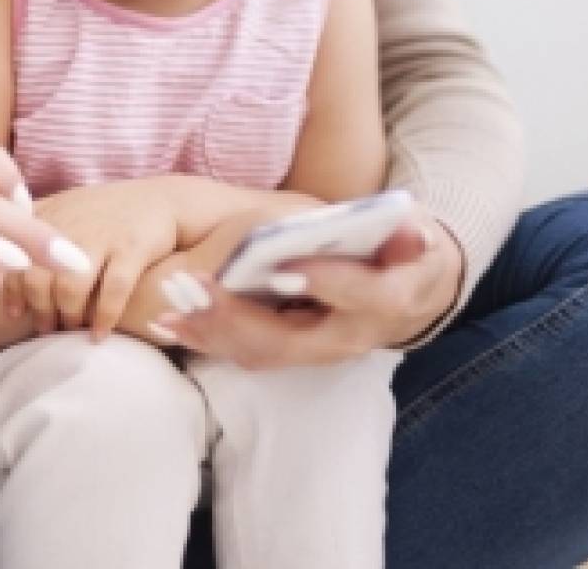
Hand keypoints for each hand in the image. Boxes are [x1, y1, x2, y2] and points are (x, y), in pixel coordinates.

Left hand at [1, 178, 184, 338]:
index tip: (17, 314)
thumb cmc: (108, 213)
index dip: (13, 292)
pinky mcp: (133, 247)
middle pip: (38, 278)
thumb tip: (0, 264)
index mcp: (51, 214)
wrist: (163, 200)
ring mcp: (103, 235)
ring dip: (69, 317)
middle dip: (40, 311)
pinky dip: (104, 318)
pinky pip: (113, 291)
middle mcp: (72, 223)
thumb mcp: (68, 208)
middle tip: (47, 330)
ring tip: (73, 330)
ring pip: (70, 287)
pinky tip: (101, 334)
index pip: (15, 258)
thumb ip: (35, 228)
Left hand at [148, 207, 464, 368]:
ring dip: (212, 332)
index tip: (284, 266)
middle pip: (289, 339)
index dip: (324, 282)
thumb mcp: (417, 234)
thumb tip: (415, 235)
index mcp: (383, 302)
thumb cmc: (405, 250)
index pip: (356, 294)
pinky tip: (170, 321)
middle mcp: (346, 337)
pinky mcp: (293, 351)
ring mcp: (317, 351)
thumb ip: (411, 236)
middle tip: (195, 289)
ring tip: (170, 308)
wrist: (411, 292)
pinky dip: (208, 336)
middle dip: (238, 318)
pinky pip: (247, 352)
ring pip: (261, 352)